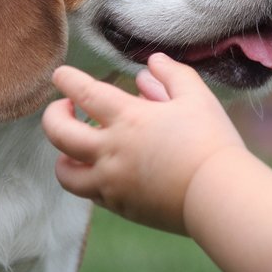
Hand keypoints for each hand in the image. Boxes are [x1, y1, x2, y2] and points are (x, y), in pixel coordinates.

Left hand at [42, 53, 247, 233]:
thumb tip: (150, 65)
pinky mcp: (121, 206)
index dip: (66, 80)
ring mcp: (112, 182)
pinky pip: (90, 193)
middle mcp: (110, 151)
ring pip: (65, 172)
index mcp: (127, 118)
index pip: (83, 92)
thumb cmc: (211, 141)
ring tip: (74, 148)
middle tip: (64, 108)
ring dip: (63, 155)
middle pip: (58, 133)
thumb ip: (171, 75)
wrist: (218, 196)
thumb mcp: (196, 97)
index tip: (60, 75)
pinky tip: (104, 169)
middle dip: (52, 116)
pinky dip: (89, 178)